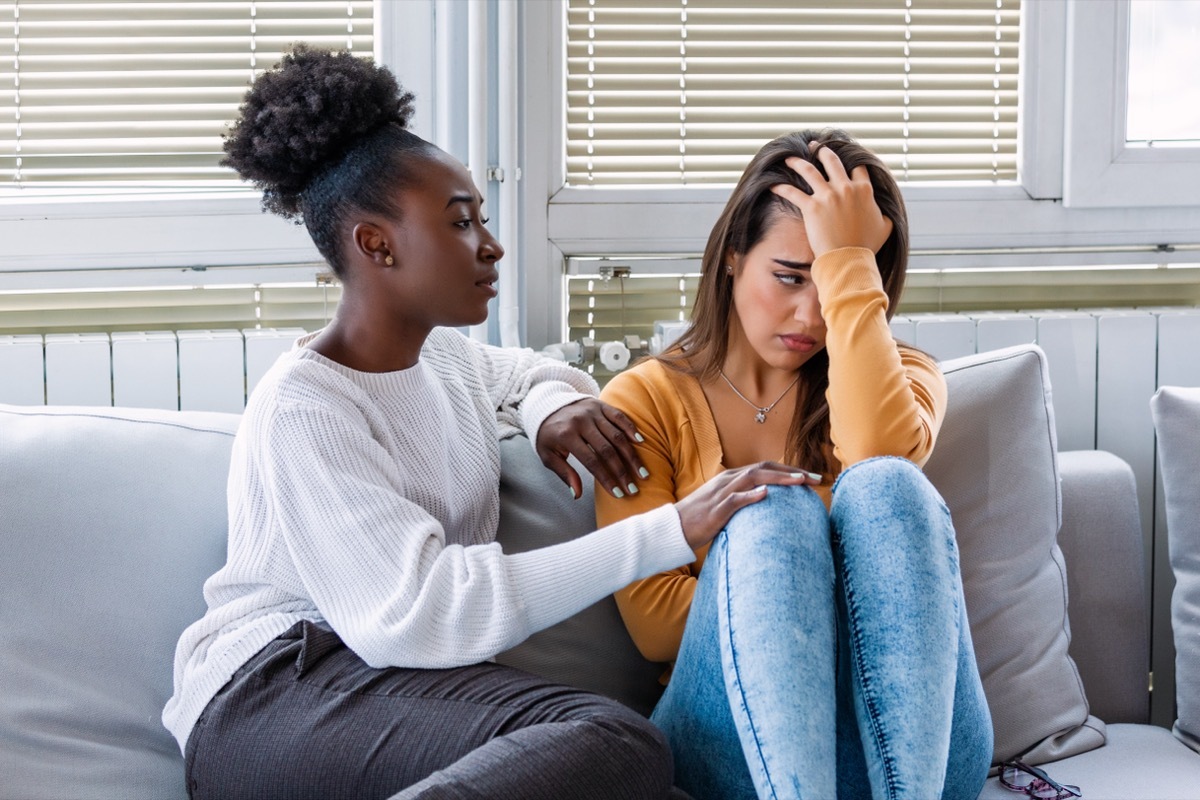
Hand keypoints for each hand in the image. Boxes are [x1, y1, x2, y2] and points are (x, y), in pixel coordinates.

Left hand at [535, 398, 648, 500]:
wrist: (546, 405)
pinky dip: (631, 429)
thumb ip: (564, 473)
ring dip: (631, 456)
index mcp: (566, 435)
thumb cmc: (548, 435)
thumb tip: (577, 494)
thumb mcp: (548, 455)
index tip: (618, 494)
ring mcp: (592, 412)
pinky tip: (641, 442)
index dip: (606, 479)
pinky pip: (619, 416)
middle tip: (633, 488)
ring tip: (642, 473)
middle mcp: (581, 422)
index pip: (591, 462)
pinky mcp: (600, 404)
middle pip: (607, 450)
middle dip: (622, 471)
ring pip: (617, 435)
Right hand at [675, 462, 819, 548]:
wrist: (672, 529)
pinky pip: (734, 499)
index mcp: (731, 478)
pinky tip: (766, 494)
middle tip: (816, 478)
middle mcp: (728, 480)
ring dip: (778, 478)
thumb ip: (742, 502)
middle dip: (791, 471)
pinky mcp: (715, 509)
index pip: (765, 468)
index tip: (810, 478)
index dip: (789, 470)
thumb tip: (765, 505)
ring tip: (800, 481)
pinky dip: (750, 495)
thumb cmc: (699, 521)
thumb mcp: (724, 507)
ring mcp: (721, 493)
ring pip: (753, 477)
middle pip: (764, 468)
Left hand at [769, 146, 892, 257]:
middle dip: (822, 151)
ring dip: (798, 162)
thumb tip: (885, 212)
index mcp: (864, 190)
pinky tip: (772, 185)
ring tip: (790, 158)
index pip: (858, 166)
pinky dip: (781, 188)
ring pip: (809, 171)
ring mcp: (827, 196)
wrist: (849, 258)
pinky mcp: (811, 207)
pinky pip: (792, 193)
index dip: (851, 158)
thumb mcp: (885, 226)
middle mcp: (845, 187)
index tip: (845, 154)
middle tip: (815, 146)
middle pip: (832, 161)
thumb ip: (885, 214)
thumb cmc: (867, 245)